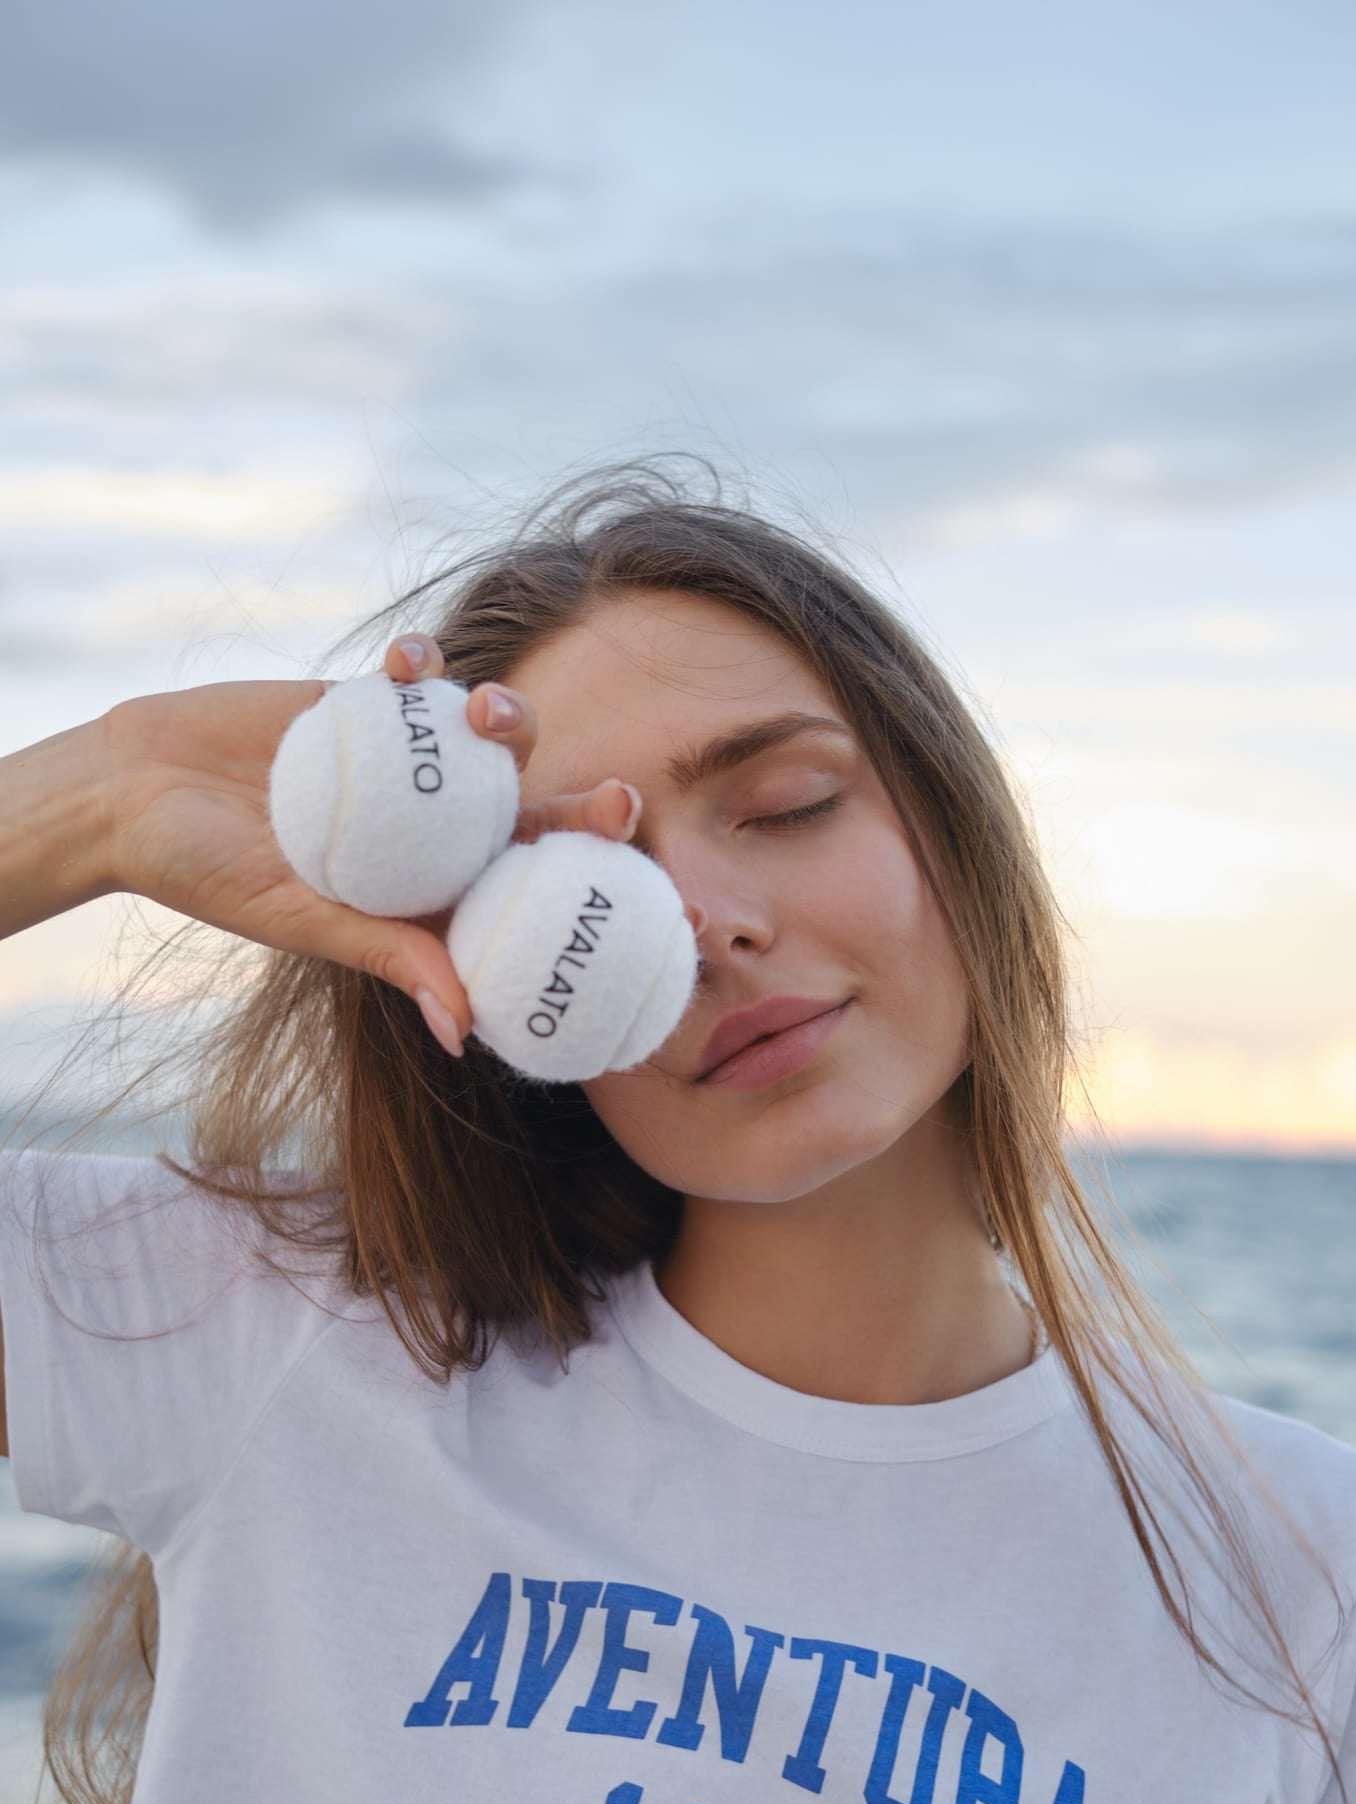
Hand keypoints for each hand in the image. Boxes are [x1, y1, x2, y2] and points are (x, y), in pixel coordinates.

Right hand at [104, 635, 643, 1053]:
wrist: (132, 797)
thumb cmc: (211, 876)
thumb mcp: (304, 921)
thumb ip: (392, 958)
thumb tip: (468, 1036)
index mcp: (437, 891)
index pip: (539, 898)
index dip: (602, 905)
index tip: (667, 914)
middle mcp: (439, 828)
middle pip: (539, 814)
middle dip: (592, 807)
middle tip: (624, 801)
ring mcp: (411, 763)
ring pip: (492, 736)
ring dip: (508, 719)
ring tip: (490, 714)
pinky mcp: (369, 699)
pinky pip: (417, 676)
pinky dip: (424, 665)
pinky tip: (416, 660)